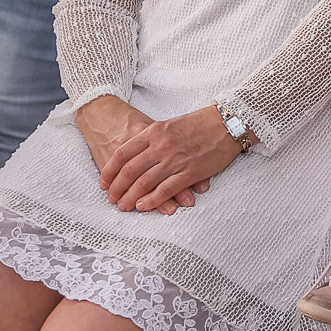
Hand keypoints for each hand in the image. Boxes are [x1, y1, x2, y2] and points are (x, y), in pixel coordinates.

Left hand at [75, 97, 198, 208]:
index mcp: (154, 132)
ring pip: (144, 183)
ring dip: (131, 197)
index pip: (122, 154)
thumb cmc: (200, 123)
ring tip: (124, 206)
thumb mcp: (170, 124)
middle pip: (130, 171)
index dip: (110, 171)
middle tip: (111, 198)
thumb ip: (153, 138)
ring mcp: (174, 160)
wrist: (227, 123)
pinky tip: (143, 206)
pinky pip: (165, 190)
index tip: (104, 182)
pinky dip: (152, 200)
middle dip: (117, 188)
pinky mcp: (189, 172)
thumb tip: (138, 155)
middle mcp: (160, 146)